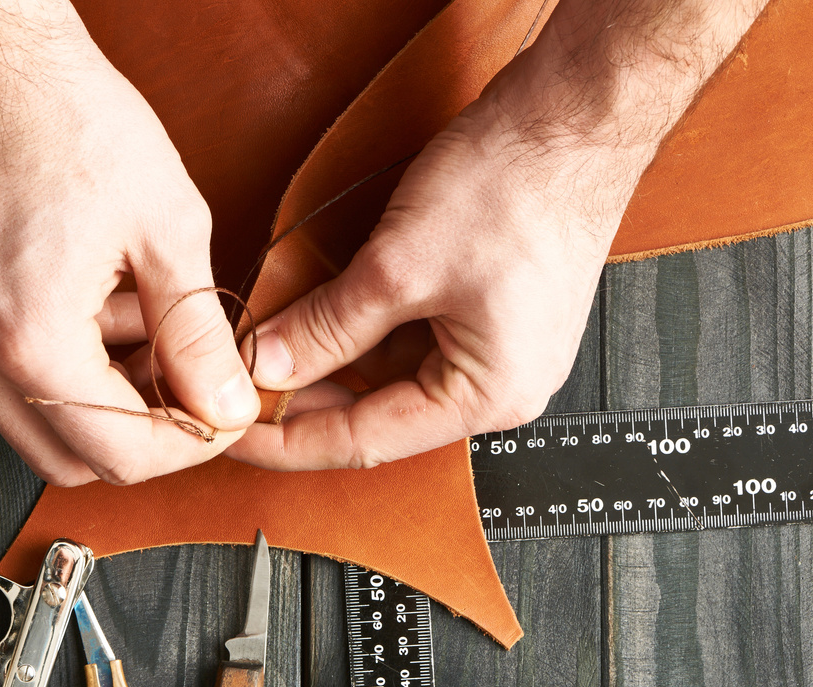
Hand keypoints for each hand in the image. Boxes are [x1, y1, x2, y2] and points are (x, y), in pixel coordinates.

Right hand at [0, 4, 259, 485]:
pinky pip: (10, 376)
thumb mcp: (166, 225)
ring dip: (104, 400)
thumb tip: (226, 403)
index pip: (122, 455)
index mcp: (31, 340)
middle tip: (193, 384)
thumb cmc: (64, 112)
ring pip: (39, 424)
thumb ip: (198, 334)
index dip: (190, 444)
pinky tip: (101, 301)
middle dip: (143, 437)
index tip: (224, 411)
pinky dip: (65, 365)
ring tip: (145, 318)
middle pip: (72, 460)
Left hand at [228, 0, 765, 470]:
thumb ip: (326, 327)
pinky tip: (320, 315)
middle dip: (307, 396)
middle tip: (242, 384)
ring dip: (333, 360)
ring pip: (392, 375)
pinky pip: (415, 341)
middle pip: (380, 413)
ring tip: (272, 343)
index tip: (238, 434)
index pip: (366, 442)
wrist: (574, 118)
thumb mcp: (397, 268)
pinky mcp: (493, 312)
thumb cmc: (518, 187)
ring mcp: (501, 350)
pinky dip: (364, 332)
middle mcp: (501, 387)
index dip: (291, 440)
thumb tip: (269, 364)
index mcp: (488, 397)